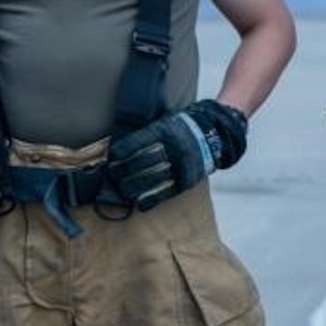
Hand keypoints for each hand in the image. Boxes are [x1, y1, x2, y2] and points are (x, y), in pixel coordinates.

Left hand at [105, 99, 247, 211]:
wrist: (213, 133)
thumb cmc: (180, 128)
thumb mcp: (164, 122)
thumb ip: (146, 133)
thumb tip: (119, 149)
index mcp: (166, 130)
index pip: (138, 142)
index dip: (122, 152)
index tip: (111, 158)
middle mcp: (174, 147)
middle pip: (142, 162)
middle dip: (123, 171)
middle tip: (112, 175)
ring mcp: (182, 164)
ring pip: (153, 178)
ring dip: (133, 186)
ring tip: (121, 189)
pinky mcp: (187, 179)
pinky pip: (167, 192)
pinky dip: (152, 199)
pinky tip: (139, 204)